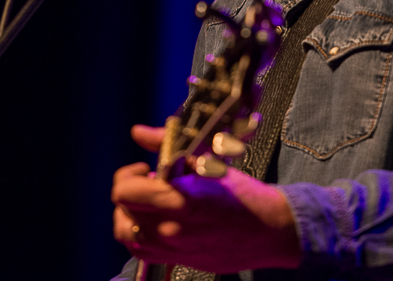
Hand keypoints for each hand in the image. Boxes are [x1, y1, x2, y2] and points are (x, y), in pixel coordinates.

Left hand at [111, 126, 301, 272]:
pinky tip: (152, 219)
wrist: (269, 231)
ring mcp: (172, 248)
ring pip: (125, 231)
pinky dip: (137, 232)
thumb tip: (139, 132)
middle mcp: (170, 229)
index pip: (124, 192)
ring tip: (150, 201)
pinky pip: (139, 249)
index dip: (129, 175)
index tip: (145, 168)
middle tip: (151, 181)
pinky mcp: (176, 260)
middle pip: (122, 209)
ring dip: (130, 212)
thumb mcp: (207, 161)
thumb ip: (166, 145)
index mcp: (179, 202)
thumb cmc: (244, 197)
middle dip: (132, 190)